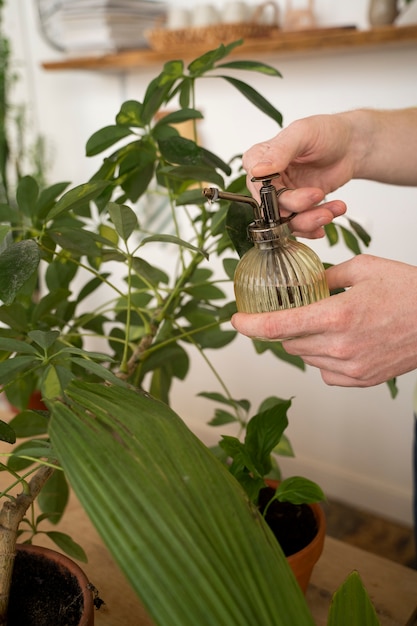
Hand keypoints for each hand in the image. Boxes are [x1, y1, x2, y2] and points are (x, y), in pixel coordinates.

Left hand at [231, 255, 416, 386]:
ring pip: (305, 357)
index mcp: (336, 316)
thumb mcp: (363, 268)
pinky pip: (324, 372)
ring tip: (331, 322)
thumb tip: (305, 284)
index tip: (236, 320)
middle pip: (289, 342)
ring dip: (306, 340)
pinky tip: (341, 341)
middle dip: (286, 326)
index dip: (250, 325)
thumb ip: (326, 277)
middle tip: (299, 310)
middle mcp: (339, 347)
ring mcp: (350, 368)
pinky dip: (323, 357)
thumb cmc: (409, 292)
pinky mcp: (360, 380)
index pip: (277, 327)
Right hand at [242, 113, 358, 238]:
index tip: (287, 190)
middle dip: (297, 206)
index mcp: (259, 159)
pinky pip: (302, 224)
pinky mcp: (300, 208)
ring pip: (287, 220)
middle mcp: (268, 181)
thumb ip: (279, 151)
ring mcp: (284, 196)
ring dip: (309, 220)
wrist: (350, 145)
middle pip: (272, 206)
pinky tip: (329, 215)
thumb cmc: (325, 132)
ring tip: (330, 211)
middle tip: (318, 194)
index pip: (254, 182)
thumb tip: (257, 170)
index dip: (268, 192)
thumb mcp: (302, 134)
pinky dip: (315, 225)